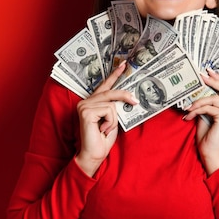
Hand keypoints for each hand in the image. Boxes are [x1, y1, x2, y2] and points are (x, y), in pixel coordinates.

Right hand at [75, 61, 137, 176]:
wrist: (94, 154)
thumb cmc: (103, 139)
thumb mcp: (113, 119)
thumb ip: (115, 107)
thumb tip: (127, 96)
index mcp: (92, 102)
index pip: (105, 86)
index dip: (114, 75)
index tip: (123, 65)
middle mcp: (85, 101)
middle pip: (110, 93)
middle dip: (124, 97)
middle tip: (135, 101)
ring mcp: (84, 105)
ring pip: (111, 105)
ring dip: (114, 120)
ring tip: (105, 129)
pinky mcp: (85, 111)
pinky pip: (108, 111)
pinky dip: (110, 122)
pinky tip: (101, 130)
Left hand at [182, 68, 218, 175]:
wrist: (211, 155)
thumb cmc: (210, 139)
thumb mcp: (209, 116)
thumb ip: (209, 104)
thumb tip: (200, 90)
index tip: (209, 72)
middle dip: (214, 80)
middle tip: (201, 75)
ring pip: (214, 98)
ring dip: (198, 102)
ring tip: (188, 108)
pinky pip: (208, 107)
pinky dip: (196, 110)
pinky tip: (189, 115)